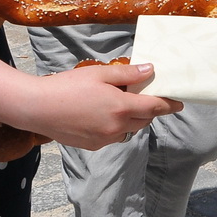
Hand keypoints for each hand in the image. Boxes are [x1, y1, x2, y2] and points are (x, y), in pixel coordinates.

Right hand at [26, 61, 181, 149]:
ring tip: (119, 104)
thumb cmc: (67, 86)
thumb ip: (128, 74)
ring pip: (129, 130)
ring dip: (132, 119)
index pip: (154, 107)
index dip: (169, 105)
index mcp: (121, 107)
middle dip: (148, 110)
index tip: (179, 103)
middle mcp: (117, 127)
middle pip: (144, 120)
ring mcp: (104, 139)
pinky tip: (101, 114)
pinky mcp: (92, 146)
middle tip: (144, 96)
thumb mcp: (100, 73)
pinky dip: (115, 127)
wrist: (36, 108)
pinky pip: (113, 137)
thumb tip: (150, 70)